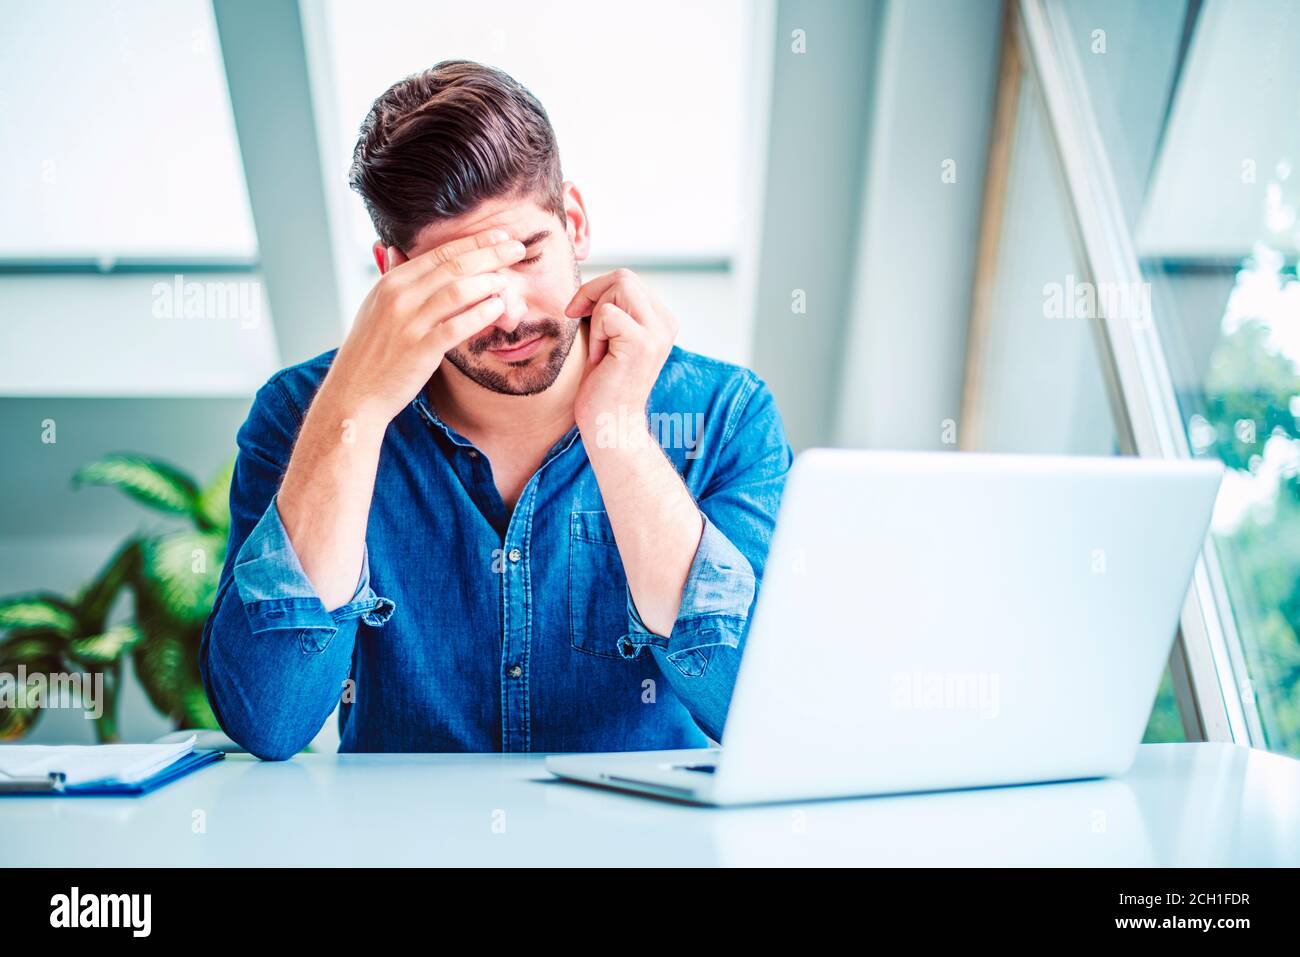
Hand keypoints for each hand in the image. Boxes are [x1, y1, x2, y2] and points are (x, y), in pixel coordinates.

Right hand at [323, 228, 526, 423]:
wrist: (354, 393)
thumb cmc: (370, 352)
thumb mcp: (375, 307)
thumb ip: (392, 279)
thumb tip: (396, 250)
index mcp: (391, 283)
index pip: (440, 252)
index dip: (475, 241)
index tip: (500, 235)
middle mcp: (399, 297)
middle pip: (454, 265)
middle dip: (491, 254)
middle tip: (517, 248)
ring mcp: (409, 323)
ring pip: (458, 291)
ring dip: (489, 282)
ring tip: (510, 282)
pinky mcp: (420, 350)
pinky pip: (457, 326)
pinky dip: (481, 314)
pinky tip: (498, 308)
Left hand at [566, 268, 677, 430]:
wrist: (610, 424)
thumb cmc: (603, 384)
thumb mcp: (609, 336)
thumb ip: (610, 307)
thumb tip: (590, 282)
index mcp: (662, 319)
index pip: (628, 280)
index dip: (598, 291)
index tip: (582, 315)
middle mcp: (666, 322)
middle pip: (624, 277)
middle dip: (593, 294)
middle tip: (579, 320)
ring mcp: (657, 332)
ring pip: (619, 286)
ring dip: (596, 314)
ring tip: (599, 346)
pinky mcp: (642, 342)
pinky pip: (607, 313)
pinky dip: (595, 333)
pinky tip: (600, 358)